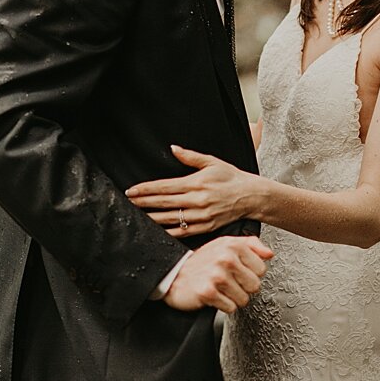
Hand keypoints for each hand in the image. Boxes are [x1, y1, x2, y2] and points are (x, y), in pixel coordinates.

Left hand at [126, 146, 260, 237]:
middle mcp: (197, 200)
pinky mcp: (205, 227)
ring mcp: (200, 216)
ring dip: (151, 217)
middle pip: (163, 203)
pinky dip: (167, 231)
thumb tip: (173, 148)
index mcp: (196, 183)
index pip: (164, 187)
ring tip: (137, 216)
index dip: (145, 189)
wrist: (251, 196)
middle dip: (143, 203)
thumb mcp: (212, 162)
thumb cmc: (231, 177)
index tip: (131, 191)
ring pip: (169, 219)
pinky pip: (181, 232)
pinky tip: (156, 230)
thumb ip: (190, 157)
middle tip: (128, 203)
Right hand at [162, 235, 271, 313]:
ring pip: (244, 299)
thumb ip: (251, 245)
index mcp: (234, 245)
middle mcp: (226, 258)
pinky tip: (214, 297)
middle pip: (255, 286)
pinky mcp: (207, 292)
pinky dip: (223, 306)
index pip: (261, 269)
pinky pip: (230, 308)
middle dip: (243, 288)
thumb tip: (270, 254)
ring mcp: (216, 276)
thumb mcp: (226, 244)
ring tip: (221, 290)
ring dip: (233, 298)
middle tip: (229, 284)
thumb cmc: (203, 261)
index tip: (239, 273)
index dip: (251, 274)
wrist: (174, 275)